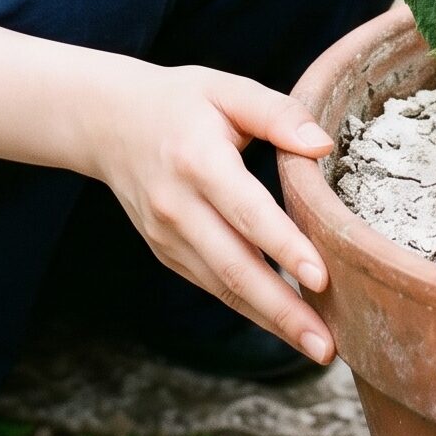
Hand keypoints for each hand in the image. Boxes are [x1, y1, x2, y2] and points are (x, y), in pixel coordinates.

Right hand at [78, 62, 337, 363]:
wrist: (108, 123)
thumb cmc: (180, 102)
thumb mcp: (227, 89)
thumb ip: (277, 113)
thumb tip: (322, 145)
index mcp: (198, 160)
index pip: (247, 212)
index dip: (283, 247)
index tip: (321, 278)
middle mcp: (178, 206)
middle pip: (235, 268)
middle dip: (283, 311)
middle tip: (327, 345)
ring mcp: (168, 236)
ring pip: (224, 288)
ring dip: (271, 320)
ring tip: (318, 346)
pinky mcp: (167, 253)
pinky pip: (213, 286)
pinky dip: (250, 308)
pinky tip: (285, 323)